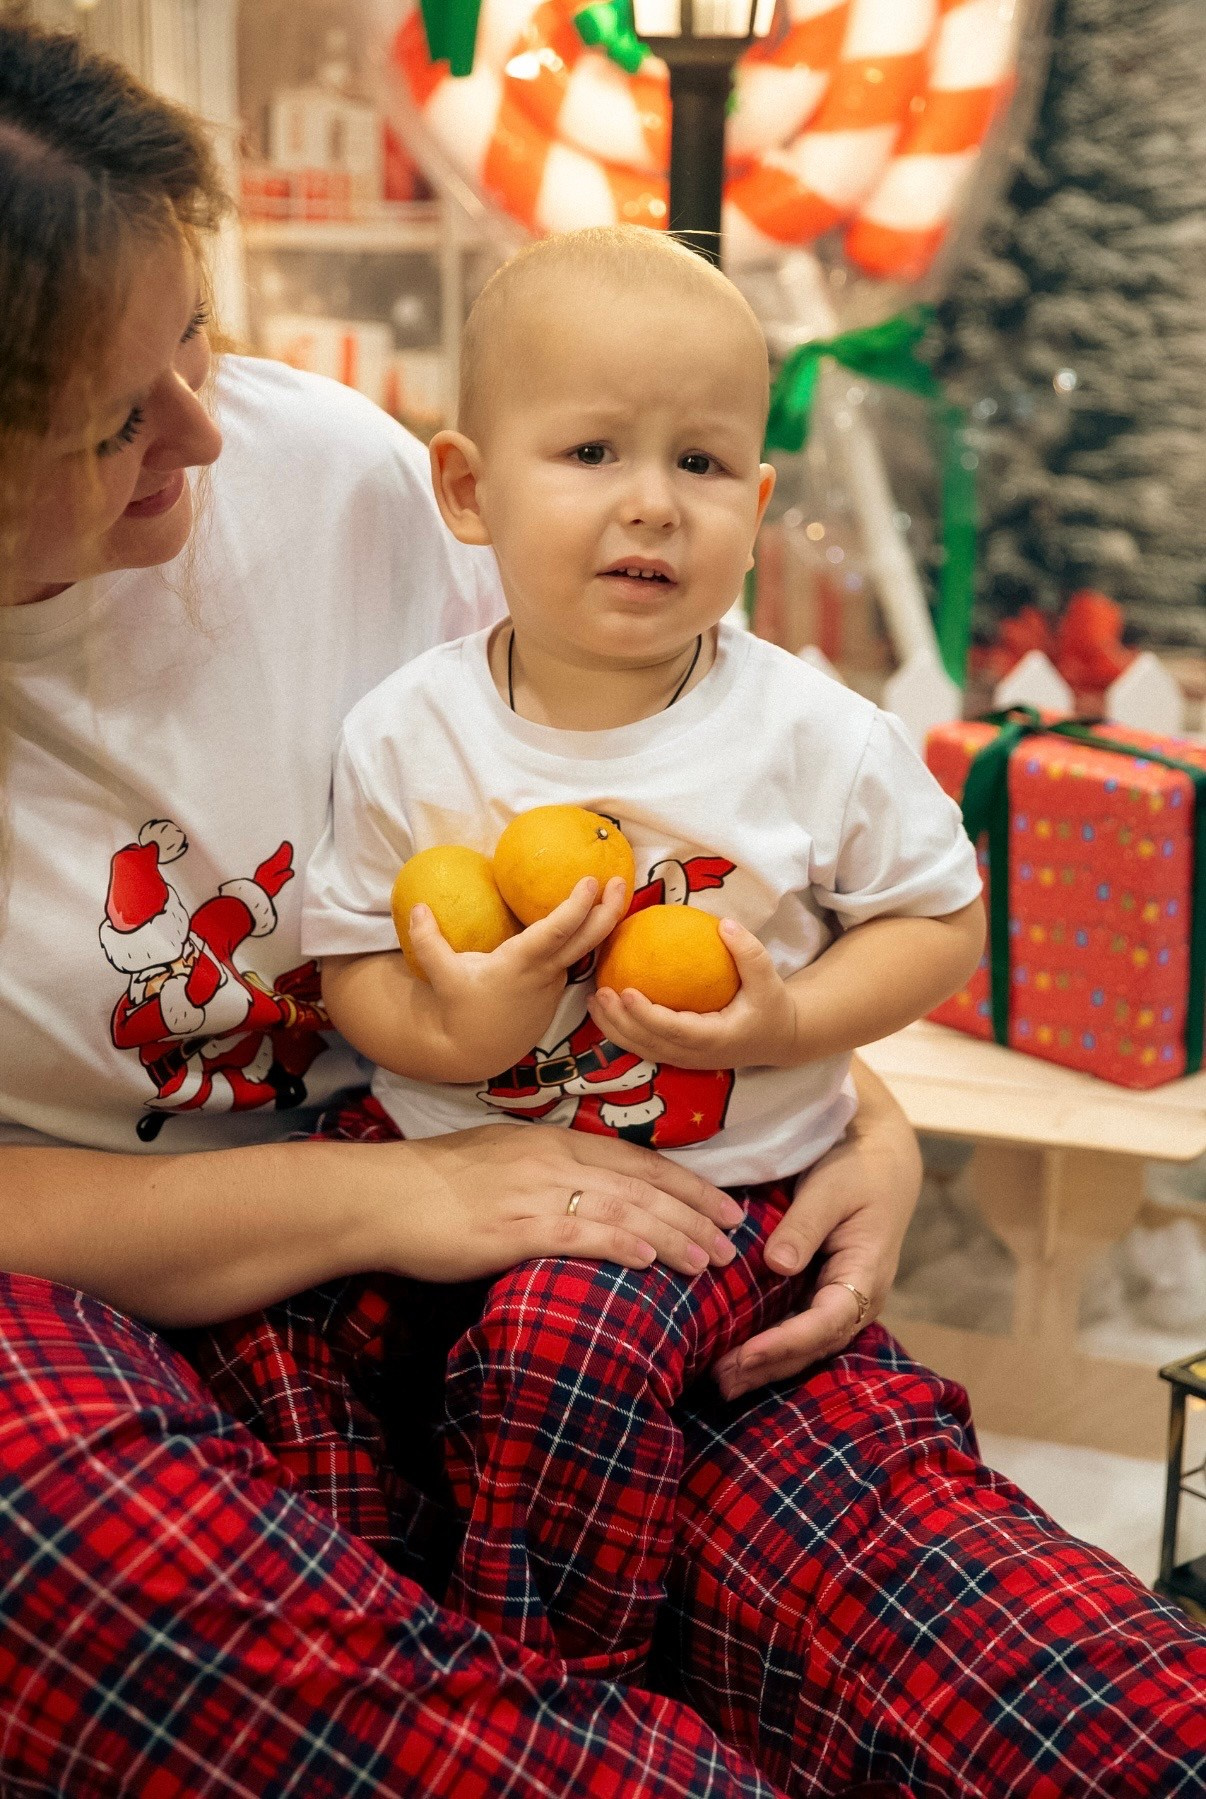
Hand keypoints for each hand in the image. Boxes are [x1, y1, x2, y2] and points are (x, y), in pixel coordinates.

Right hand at [377, 1123, 745, 1282]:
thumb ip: (543, 1176)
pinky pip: (579, 1234)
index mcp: (551, 1142)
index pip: (636, 1159)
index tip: (723, 1203)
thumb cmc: (431, 1186)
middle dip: (696, 1211)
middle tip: (735, 1236)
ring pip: (623, 1210)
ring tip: (710, 1261)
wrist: (379, 1195)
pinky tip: (650, 1262)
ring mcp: (536, 1193)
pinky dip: (621, 1245)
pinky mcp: (514, 1228)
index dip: (686, 1183)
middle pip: (643, 1184)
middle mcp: (553, 1161)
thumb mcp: (498, 1163)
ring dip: (673, 1235)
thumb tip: (578, 1200)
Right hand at [408, 874, 629, 1079]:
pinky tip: (594, 917)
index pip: (556, 932)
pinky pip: (576, 958)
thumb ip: (428, 942)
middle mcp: (545, 972)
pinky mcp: (556, 988)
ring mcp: (555, 982)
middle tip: (620, 880)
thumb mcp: (441, 977)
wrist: (479, 1051)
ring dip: (602, 922)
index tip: (590, 880)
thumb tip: (417, 906)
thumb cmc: (461, 1010)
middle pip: (586, 940)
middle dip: (607, 909)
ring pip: (586, 949)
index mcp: (521, 964)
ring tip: (613, 892)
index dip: (576, 906)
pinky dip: (587, 937)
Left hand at [587, 918, 797, 1070]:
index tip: (625, 990)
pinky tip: (606, 1007)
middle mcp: (695, 1055)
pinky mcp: (678, 1055)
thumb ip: (749, 953)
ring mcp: (685, 1060)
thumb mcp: (768, 979)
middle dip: (619, 1022)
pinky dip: (622, 1030)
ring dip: (613, 1028)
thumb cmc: (771, 1007)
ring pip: (641, 1049)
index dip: (646, 1015)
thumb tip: (725, 925)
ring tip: (593, 999)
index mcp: (715, 1039)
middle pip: (648, 1043)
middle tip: (600, 992)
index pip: (673, 1030)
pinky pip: (645, 1045)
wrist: (777, 1039)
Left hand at [713, 1059, 920, 1398]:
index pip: (827, 1321)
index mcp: (865, 1274)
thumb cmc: (856, 1172)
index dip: (787, 1341)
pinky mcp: (825, 1296)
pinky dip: (772, 1347)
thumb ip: (804, 1226)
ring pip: (807, 1346)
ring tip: (722, 1381)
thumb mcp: (830, 1189)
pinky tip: (739, 1357)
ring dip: (768, 1366)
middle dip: (769, 1366)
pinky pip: (800, 1330)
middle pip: (814, 1345)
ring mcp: (844, 1301)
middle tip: (721, 1381)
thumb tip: (776, 1265)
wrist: (882, 1163)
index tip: (747, 1354)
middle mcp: (858, 1298)